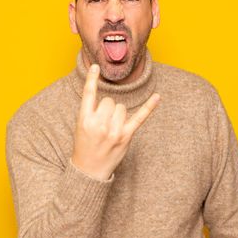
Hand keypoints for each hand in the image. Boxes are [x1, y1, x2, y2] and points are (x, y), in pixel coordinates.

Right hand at [71, 64, 160, 180]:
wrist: (89, 170)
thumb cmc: (85, 146)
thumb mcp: (80, 127)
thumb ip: (91, 112)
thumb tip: (109, 100)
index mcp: (84, 120)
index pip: (89, 94)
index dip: (92, 79)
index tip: (97, 67)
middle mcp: (99, 124)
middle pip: (110, 101)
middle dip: (107, 109)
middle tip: (102, 124)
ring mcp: (114, 131)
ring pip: (122, 108)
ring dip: (118, 115)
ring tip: (111, 129)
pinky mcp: (126, 136)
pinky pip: (140, 117)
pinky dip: (149, 107)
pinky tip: (157, 97)